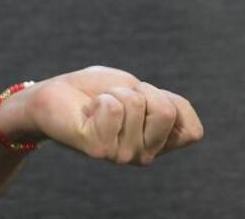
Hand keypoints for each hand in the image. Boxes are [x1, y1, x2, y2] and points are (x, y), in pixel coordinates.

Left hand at [18, 66, 203, 164]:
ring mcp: (122, 156)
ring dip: (115, 92)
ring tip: (97, 105)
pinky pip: (113, 107)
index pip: (192, 130)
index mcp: (159, 145)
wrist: (52, 94)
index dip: (168, 101)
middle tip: (115, 98)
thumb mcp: (139, 88)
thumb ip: (167, 105)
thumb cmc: (94, 90)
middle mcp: (144, 156)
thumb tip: (174, 118)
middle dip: (139, 91)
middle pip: (165, 111)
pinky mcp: (98, 149)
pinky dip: (100, 98)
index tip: (141, 98)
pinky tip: (87, 112)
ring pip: (137, 104)